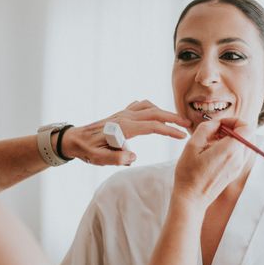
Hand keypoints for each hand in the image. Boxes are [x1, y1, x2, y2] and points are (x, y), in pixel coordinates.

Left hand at [59, 100, 190, 165]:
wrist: (74, 139)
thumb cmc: (86, 150)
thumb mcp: (99, 159)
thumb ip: (116, 158)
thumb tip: (133, 157)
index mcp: (123, 127)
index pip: (152, 126)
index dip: (169, 130)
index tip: (183, 136)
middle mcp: (125, 117)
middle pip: (155, 113)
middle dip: (174, 118)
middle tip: (189, 125)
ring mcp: (123, 113)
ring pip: (149, 107)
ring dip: (165, 112)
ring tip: (176, 121)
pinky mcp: (121, 114)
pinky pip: (141, 105)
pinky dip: (153, 108)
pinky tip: (156, 113)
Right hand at [172, 118, 252, 211]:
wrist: (192, 198)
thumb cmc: (189, 173)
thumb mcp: (192, 145)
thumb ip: (206, 128)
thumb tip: (217, 123)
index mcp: (229, 150)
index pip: (247, 127)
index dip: (235, 120)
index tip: (220, 124)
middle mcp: (238, 159)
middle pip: (246, 135)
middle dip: (232, 128)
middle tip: (215, 132)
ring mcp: (238, 167)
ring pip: (244, 144)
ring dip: (231, 138)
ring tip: (213, 142)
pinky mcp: (235, 172)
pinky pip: (239, 153)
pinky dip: (231, 148)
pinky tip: (214, 152)